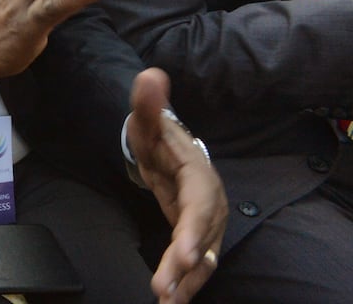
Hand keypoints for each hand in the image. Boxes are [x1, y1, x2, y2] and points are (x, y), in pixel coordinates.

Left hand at [127, 69, 225, 302]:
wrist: (169, 150)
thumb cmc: (158, 137)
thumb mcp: (147, 121)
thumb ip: (147, 103)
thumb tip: (149, 76)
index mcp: (199, 177)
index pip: (200, 206)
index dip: (195, 230)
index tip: (185, 253)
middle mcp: (210, 205)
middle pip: (202, 239)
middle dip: (186, 266)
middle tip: (165, 289)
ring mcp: (207, 224)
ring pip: (203, 258)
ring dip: (187, 282)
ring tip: (166, 303)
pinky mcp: (199, 237)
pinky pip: (197, 265)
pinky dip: (186, 284)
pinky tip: (170, 301)